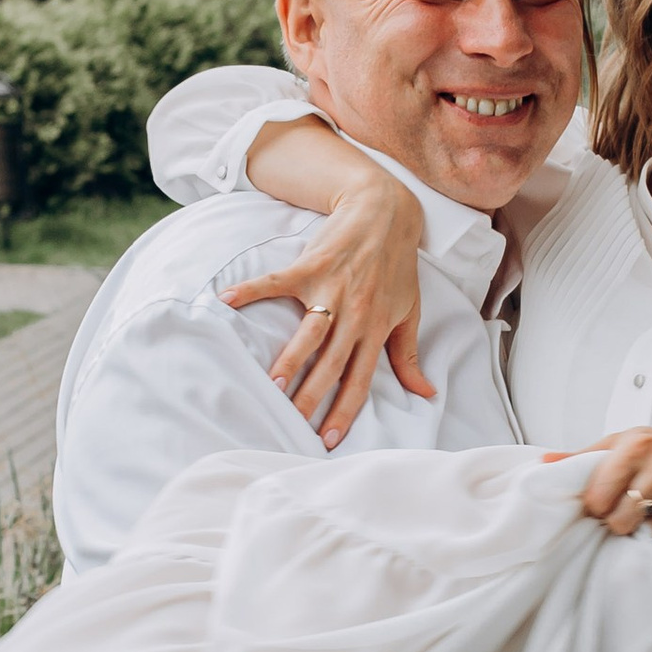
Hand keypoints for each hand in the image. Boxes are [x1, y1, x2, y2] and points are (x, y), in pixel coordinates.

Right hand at [225, 169, 434, 444]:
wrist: (386, 213)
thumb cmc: (398, 266)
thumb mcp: (410, 312)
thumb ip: (409, 356)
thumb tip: (425, 393)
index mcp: (376, 329)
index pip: (360, 380)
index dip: (345, 411)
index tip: (328, 439)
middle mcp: (355, 314)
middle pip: (331, 364)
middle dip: (313, 396)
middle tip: (293, 421)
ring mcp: (331, 289)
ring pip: (310, 332)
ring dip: (291, 358)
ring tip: (272, 383)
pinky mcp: (311, 265)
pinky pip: (278, 282)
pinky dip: (252, 290)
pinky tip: (227, 300)